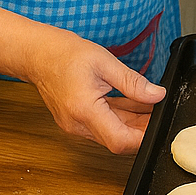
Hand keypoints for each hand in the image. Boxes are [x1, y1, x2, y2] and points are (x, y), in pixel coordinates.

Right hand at [28, 30, 166, 154]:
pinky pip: (102, 126)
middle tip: (158, 112)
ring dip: (132, 123)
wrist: (37, 54)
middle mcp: (77, 124)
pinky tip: (133, 104)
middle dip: (141, 129)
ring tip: (150, 105)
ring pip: (111, 134)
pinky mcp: (75, 122)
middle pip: (117, 140)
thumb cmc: (64, 54)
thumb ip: (133, 82)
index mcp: (84, 110)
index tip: (158, 126)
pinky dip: (119, 118)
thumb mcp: (105, 62)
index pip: (119, 140)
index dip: (143, 138)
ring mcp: (74, 125)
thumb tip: (157, 95)